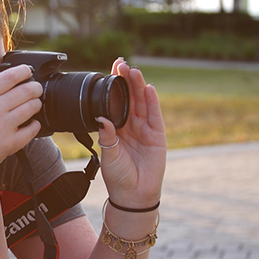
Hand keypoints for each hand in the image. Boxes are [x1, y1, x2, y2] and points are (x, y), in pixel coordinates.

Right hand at [0, 64, 42, 174]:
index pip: (9, 77)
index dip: (23, 71)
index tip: (27, 71)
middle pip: (26, 90)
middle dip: (35, 87)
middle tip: (36, 88)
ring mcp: (2, 127)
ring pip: (32, 107)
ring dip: (36, 103)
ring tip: (34, 104)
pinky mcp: (11, 143)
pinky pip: (33, 128)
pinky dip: (36, 124)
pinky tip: (31, 123)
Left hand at [96, 58, 166, 207]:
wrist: (132, 195)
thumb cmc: (118, 177)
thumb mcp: (108, 154)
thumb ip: (106, 136)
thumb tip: (101, 118)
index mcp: (116, 128)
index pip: (115, 102)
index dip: (115, 86)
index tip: (111, 69)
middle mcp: (131, 126)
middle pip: (130, 98)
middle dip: (126, 80)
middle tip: (122, 64)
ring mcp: (145, 129)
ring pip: (141, 103)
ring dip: (138, 86)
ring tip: (134, 71)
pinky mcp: (157, 136)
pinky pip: (154, 116)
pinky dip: (152, 102)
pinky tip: (149, 89)